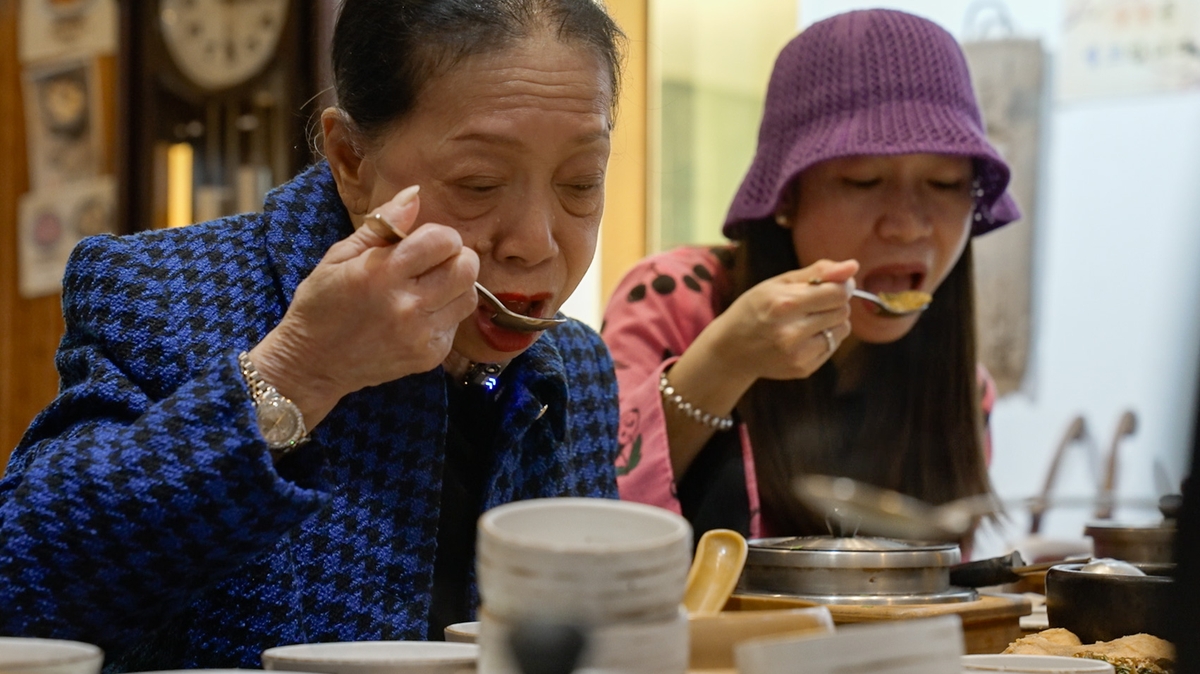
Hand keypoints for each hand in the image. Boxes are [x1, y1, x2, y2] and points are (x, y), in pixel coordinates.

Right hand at [250, 186, 479, 427]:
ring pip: (470, 296)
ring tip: (427, 288)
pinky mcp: (430, 357)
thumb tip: (415, 194)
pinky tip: (418, 314)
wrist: (311, 364)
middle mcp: (407, 306)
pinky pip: (457, 323)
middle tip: (431, 263)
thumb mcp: (339, 257)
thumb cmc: (321, 305)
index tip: (421, 243)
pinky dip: (445, 313)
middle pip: (467, 267)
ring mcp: (421, 335)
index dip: (438, 235)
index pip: (444, 240)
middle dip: (455, 257)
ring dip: (455, 285)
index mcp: (381, 274)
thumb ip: (382, 224)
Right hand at [699, 258, 857, 386]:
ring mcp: (798, 354)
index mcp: (784, 304)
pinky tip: (804, 336)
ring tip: (808, 320)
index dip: (842, 286)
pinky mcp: (803, 369)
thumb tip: (852, 266)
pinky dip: (825, 338)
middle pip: (842, 310)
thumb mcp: (778, 283)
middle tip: (813, 303)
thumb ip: (817, 272)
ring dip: (832, 321)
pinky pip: (833, 347)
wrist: (731, 349)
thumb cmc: (754, 309)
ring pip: (842, 329)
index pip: (838, 293)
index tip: (834, 284)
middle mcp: (791, 332)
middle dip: (834, 302)